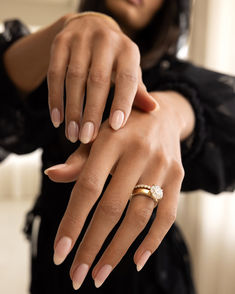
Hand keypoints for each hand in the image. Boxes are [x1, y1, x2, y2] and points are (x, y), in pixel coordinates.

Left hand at [45, 91, 190, 289]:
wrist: (162, 114)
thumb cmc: (122, 128)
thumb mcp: (97, 136)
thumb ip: (78, 159)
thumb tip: (51, 175)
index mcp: (111, 140)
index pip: (87, 188)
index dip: (73, 222)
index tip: (60, 253)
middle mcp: (138, 152)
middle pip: (112, 208)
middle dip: (92, 245)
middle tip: (77, 276)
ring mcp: (161, 165)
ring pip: (139, 216)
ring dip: (118, 250)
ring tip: (100, 274)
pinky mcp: (178, 176)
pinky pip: (167, 214)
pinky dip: (152, 241)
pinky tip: (137, 261)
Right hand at [47, 12, 157, 143]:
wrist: (91, 26)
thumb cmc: (115, 59)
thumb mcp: (129, 70)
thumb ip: (137, 90)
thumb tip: (154, 109)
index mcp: (128, 50)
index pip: (127, 79)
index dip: (122, 102)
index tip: (115, 127)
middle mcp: (105, 40)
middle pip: (97, 80)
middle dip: (91, 112)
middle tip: (87, 138)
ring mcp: (81, 39)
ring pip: (73, 78)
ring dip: (72, 110)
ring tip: (72, 135)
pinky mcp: (60, 42)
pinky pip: (54, 73)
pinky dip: (55, 99)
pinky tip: (57, 120)